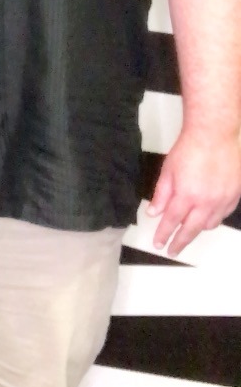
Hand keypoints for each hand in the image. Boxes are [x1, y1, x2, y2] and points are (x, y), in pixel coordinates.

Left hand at [148, 128, 240, 255]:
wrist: (215, 136)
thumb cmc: (188, 149)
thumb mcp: (168, 170)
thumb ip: (161, 194)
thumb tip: (153, 213)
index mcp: (186, 195)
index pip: (172, 221)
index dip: (164, 234)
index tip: (158, 244)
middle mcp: (206, 202)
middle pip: (191, 229)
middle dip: (180, 242)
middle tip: (171, 251)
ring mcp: (223, 200)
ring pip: (209, 224)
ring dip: (197, 230)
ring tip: (187, 233)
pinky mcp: (235, 196)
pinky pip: (223, 216)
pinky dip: (213, 220)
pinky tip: (206, 220)